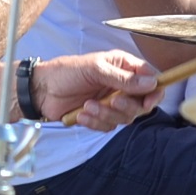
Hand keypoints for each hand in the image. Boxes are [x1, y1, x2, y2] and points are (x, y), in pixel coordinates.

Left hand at [35, 51, 161, 129]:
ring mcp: (110, 102)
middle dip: (127, 106)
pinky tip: (80, 114)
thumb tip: (151, 83)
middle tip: (112, 100)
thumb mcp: (95, 69)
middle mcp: (120, 85)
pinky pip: (108, 126)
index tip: (148, 101)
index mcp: (123, 67)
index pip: (150, 80)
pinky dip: (95, 122)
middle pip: (140, 104)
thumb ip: (123, 78)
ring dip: (106, 114)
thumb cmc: (66, 72)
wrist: (41, 89)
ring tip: (87, 106)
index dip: (154, 92)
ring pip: (124, 118)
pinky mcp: (99, 116)